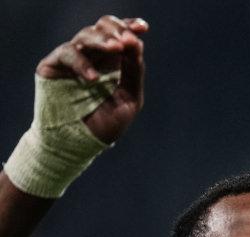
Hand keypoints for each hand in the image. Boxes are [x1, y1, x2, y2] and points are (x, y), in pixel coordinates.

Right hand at [38, 16, 147, 144]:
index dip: (130, 26)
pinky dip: (81, 63)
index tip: (143, 28)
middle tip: (126, 40)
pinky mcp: (53, 65)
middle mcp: (93, 55)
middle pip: (102, 28)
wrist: (81, 143)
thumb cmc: (106, 123)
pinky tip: (93, 78)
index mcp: (113, 61)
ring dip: (101, 40)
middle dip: (116, 30)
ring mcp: (73, 59)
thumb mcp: (130, 98)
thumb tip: (137, 42)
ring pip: (85, 36)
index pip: (120, 34)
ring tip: (116, 48)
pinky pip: (67, 54)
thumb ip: (134, 71)